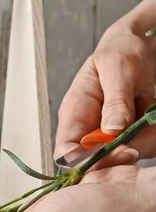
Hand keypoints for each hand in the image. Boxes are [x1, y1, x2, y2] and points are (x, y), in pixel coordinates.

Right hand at [55, 22, 155, 167]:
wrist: (138, 48)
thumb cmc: (120, 52)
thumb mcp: (118, 69)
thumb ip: (115, 101)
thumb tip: (111, 131)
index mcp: (74, 116)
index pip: (65, 154)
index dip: (84, 162)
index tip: (113, 152)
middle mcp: (87, 132)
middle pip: (95, 164)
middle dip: (120, 156)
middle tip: (141, 140)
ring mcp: (107, 138)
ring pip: (121, 158)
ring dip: (141, 142)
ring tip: (148, 108)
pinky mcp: (126, 138)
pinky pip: (139, 147)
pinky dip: (150, 136)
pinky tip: (150, 111)